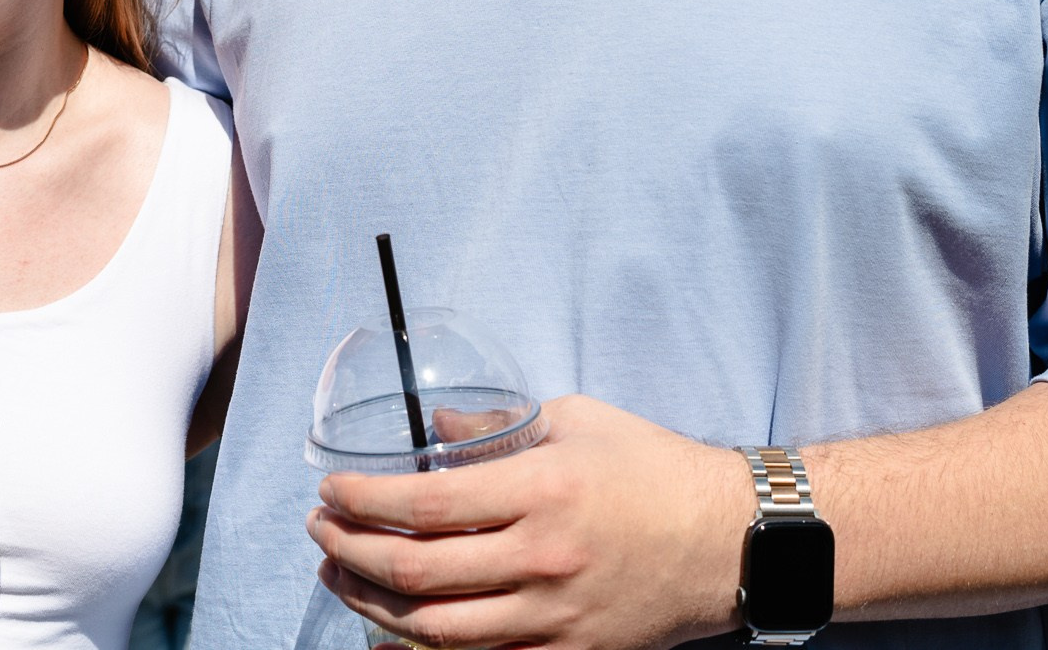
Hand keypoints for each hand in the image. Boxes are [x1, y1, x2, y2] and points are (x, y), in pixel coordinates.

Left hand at [309, 395, 752, 649]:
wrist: (728, 540)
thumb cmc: (654, 469)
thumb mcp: (577, 419)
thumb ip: (499, 422)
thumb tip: (435, 428)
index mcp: (540, 490)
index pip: (423, 504)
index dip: (361, 501)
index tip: (328, 491)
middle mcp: (541, 558)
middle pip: (415, 572)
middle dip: (348, 553)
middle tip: (319, 532)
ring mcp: (553, 617)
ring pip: (434, 630)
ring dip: (370, 607)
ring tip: (339, 578)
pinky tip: (389, 636)